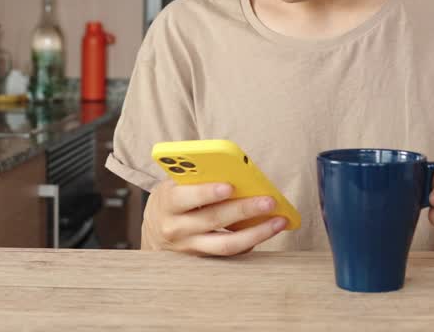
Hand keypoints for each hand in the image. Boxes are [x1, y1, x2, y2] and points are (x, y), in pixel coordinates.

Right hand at [142, 180, 287, 255]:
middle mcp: (176, 228)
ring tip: (279, 221)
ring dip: (256, 232)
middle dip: (244, 209)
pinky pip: (230, 253)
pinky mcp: (203, 259)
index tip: (229, 186)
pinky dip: (250, 242)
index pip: (186, 197)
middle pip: (213, 219)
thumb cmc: (173, 198)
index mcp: (168, 202)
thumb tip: (236, 173)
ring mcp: (190, 247)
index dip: (207, 192)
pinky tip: (267, 231)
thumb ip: (198, 177)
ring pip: (226, 244)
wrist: (155, 230)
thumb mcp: (176, 183)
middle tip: (269, 201)